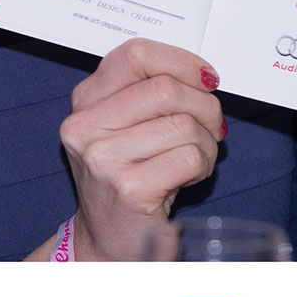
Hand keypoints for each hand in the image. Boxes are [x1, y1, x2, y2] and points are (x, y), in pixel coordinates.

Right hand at [58, 37, 224, 260]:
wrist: (108, 241)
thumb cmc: (128, 178)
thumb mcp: (126, 127)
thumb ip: (150, 93)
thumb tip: (202, 76)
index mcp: (84, 101)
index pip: (135, 55)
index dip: (181, 61)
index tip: (206, 78)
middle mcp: (85, 126)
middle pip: (165, 88)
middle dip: (204, 106)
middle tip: (211, 127)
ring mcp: (103, 159)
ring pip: (184, 124)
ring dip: (206, 142)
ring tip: (197, 158)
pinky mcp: (129, 189)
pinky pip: (189, 157)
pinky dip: (203, 165)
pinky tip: (190, 177)